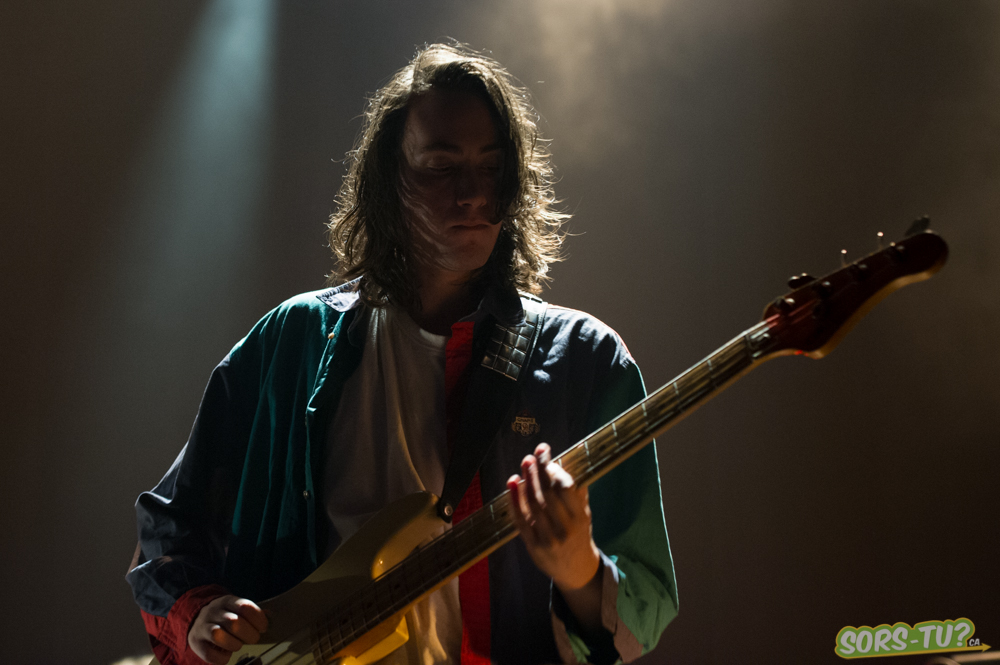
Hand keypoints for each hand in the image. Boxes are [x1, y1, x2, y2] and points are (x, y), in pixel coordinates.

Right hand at [188, 594, 267, 663]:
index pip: (244, 607)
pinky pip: (209, 654)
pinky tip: (226, 654)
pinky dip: (222, 658)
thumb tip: (270, 616)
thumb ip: (252, 613)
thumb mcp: (237, 609)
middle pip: (234, 622)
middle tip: (253, 638)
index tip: (263, 628)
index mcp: (227, 601)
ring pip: (218, 635)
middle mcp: (213, 612)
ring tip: (237, 645)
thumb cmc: (226, 617)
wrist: (198, 620)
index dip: (258, 619)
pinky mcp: (196, 642)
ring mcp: (203, 626)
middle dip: (249, 634)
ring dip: (234, 644)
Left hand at [507, 443, 600, 591]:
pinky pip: (521, 520)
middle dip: (539, 471)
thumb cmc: (579, 534)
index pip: (565, 488)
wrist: (576, 570)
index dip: (554, 470)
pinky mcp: (533, 546)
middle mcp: (565, 528)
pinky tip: (512, 484)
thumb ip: (576, 490)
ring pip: (533, 505)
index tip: (548, 457)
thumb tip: (567, 459)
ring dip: (526, 481)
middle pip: (547, 494)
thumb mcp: (584, 513)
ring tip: (525, 463)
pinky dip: (514, 500)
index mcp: (580, 517)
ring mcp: (548, 538)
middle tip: (532, 455)